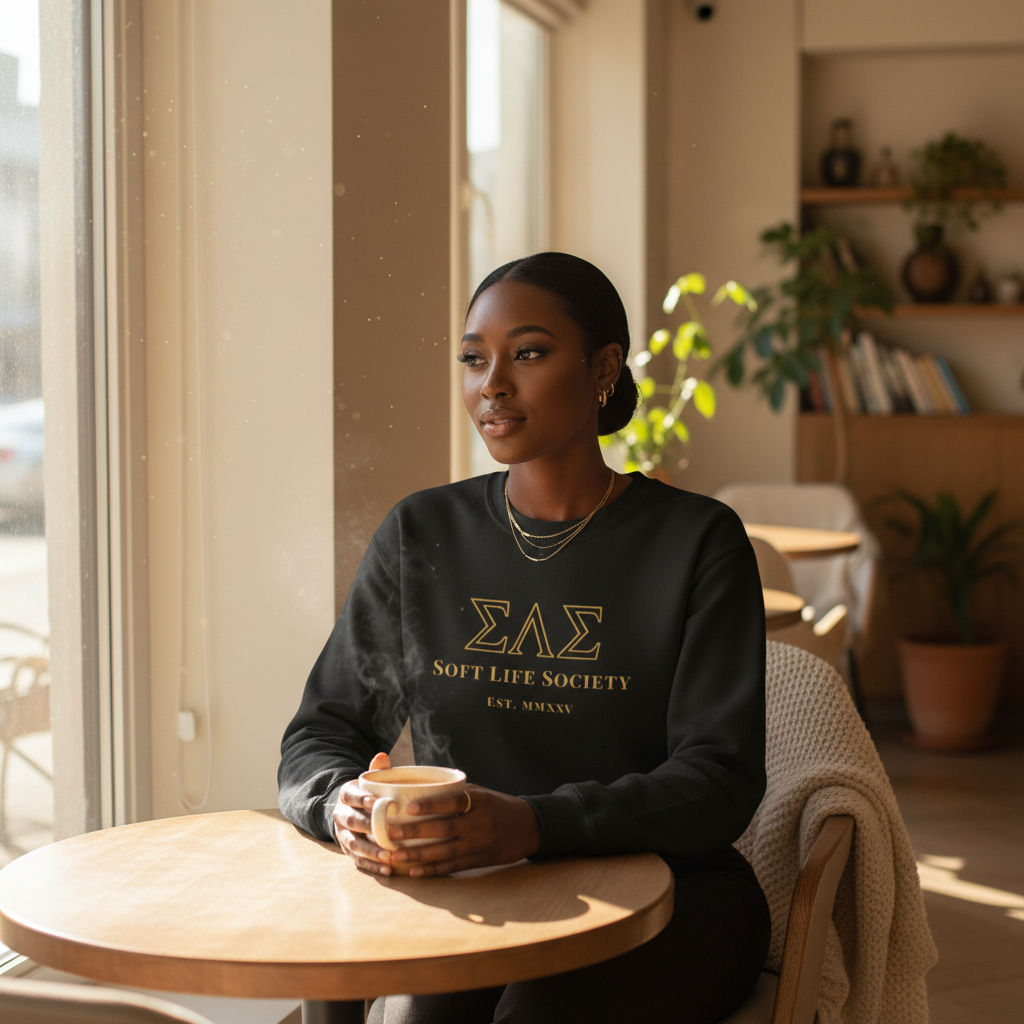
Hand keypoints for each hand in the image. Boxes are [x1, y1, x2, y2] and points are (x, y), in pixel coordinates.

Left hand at [332, 752, 541, 876]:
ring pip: (445, 852)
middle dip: (415, 833)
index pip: (453, 802)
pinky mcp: (479, 861)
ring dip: (417, 856)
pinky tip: (413, 872)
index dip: (431, 805)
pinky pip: (452, 867)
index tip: (408, 807)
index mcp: (480, 802)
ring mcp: (480, 845)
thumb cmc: (497, 805)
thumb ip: (454, 792)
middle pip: (444, 829)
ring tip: (394, 855)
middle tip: (390, 832)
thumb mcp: (480, 793)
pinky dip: (432, 871)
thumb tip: (418, 786)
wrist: (528, 827)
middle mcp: (480, 824)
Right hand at [333, 751, 393, 872]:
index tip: (376, 801)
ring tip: (389, 856)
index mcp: (346, 796)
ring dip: (371, 852)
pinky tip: (388, 870)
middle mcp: (340, 816)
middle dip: (368, 828)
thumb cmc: (366, 795)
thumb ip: (376, 771)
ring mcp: (343, 835)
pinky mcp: (348, 852)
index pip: (351, 797)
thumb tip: (382, 756)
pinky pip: (358, 861)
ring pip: (353, 845)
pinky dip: (372, 866)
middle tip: (387, 832)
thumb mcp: (367, 781)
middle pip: (351, 823)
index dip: (362, 799)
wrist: (348, 811)